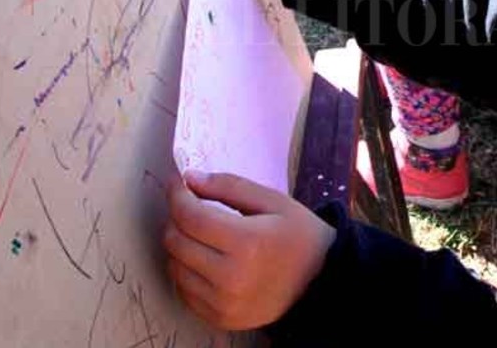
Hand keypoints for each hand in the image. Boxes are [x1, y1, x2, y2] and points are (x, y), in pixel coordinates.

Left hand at [163, 171, 335, 330]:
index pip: (190, 216)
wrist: (322, 282)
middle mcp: (231, 277)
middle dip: (177, 218)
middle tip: (191, 207)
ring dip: (180, 244)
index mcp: (247, 242)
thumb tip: (190, 178)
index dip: (177, 195)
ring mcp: (223, 303)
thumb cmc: (299, 236)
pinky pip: (184, 291)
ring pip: (174, 266)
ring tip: (199, 234)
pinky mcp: (220, 318)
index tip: (178, 183)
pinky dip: (187, 271)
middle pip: (176, 241)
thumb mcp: (272, 201)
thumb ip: (229, 186)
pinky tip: (205, 259)